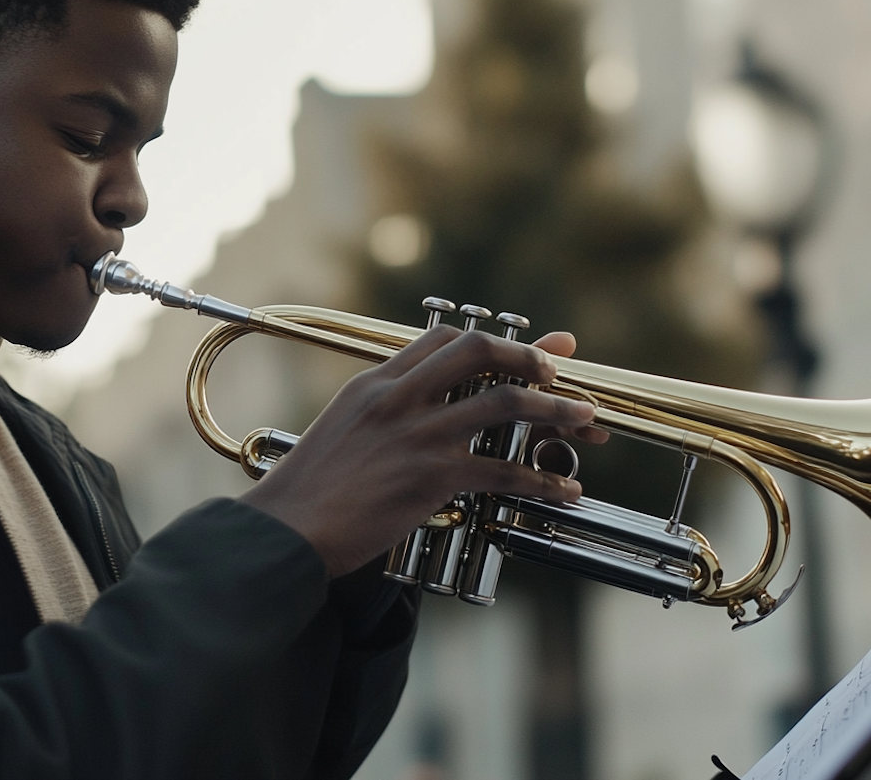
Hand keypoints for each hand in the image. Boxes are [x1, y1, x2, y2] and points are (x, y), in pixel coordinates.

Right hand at [240, 326, 600, 576]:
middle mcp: (399, 398)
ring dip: (555, 408)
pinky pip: (504, 470)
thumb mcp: (339, 432)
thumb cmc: (307, 493)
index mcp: (373, 383)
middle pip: (479, 351)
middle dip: (529, 357)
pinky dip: (543, 479)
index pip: (439, 339)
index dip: (487, 339)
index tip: (518, 349)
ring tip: (584, 418)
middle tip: (558, 371)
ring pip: (506, 402)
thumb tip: (413, 416)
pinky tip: (563, 489)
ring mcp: (417, 435)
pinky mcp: (431, 477)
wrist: (286, 532)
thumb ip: (377, 415)